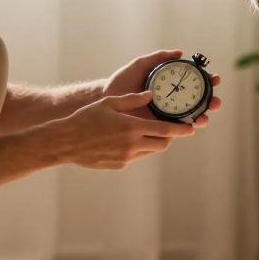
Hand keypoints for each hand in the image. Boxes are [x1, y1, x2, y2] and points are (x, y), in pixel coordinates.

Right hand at [52, 91, 195, 169]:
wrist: (66, 142)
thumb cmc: (86, 118)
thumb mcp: (109, 103)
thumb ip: (132, 100)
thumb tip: (151, 95)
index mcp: (132, 127)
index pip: (165, 129)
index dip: (181, 129)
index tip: (192, 127)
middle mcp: (132, 144)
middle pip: (162, 143)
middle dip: (169, 137)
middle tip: (170, 129)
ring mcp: (126, 157)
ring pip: (150, 151)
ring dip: (154, 143)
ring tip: (149, 132)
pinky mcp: (120, 164)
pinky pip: (136, 156)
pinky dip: (139, 149)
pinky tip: (130, 140)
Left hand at [102, 49, 222, 128]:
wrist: (105, 101)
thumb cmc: (122, 82)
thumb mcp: (140, 65)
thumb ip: (158, 58)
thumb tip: (179, 52)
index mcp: (170, 86)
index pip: (194, 84)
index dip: (207, 81)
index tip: (214, 78)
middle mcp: (172, 102)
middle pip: (198, 103)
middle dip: (211, 102)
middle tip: (215, 102)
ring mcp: (166, 117)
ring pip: (191, 119)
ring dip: (202, 118)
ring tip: (204, 118)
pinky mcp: (158, 130)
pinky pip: (175, 132)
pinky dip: (185, 131)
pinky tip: (190, 127)